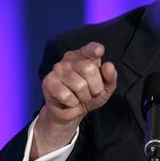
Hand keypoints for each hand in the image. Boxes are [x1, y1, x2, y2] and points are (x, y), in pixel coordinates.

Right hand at [33, 42, 116, 157]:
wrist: (71, 112)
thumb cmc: (89, 95)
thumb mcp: (105, 89)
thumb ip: (111, 77)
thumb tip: (108, 66)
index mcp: (84, 56)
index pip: (91, 48)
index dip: (94, 50)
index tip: (99, 52)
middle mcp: (69, 59)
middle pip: (90, 69)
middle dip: (96, 88)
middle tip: (91, 93)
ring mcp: (57, 69)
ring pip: (79, 85)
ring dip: (84, 97)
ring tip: (79, 97)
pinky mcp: (48, 82)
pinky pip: (67, 96)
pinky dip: (72, 103)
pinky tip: (69, 101)